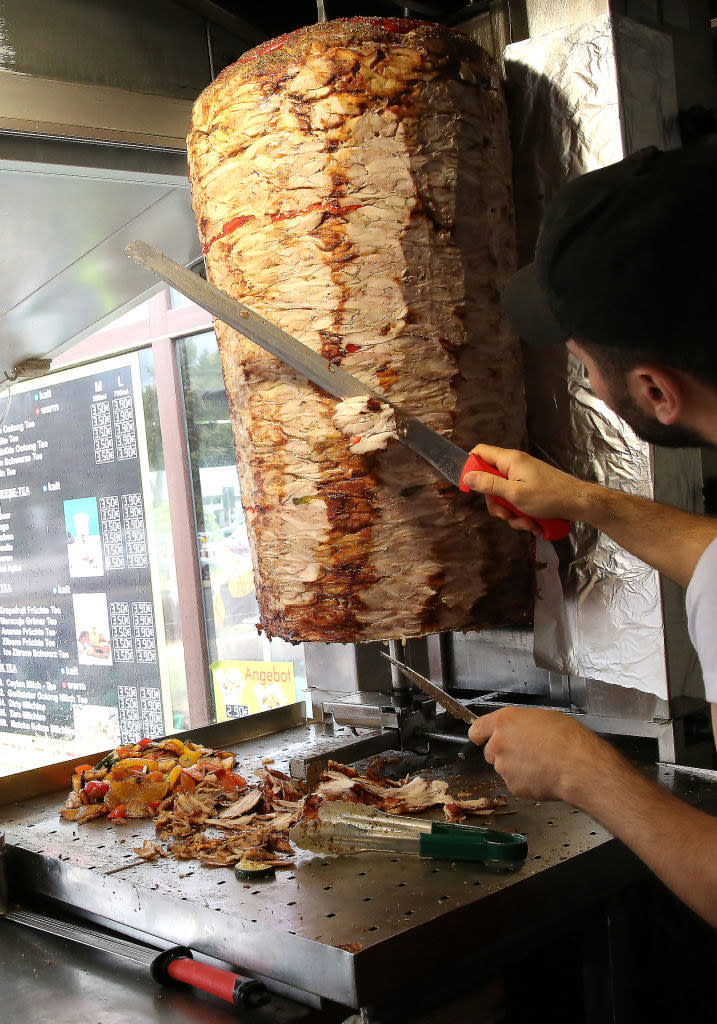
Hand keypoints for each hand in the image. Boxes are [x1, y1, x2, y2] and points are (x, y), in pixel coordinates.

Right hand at [462, 444, 590, 531]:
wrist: (578, 503)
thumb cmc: (548, 496)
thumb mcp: (514, 493)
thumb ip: (489, 485)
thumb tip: (466, 476)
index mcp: (509, 460)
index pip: (480, 452)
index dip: (470, 467)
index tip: (471, 487)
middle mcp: (514, 466)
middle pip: (490, 480)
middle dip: (496, 503)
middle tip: (505, 514)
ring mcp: (523, 478)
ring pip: (503, 496)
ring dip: (510, 513)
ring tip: (525, 522)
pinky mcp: (530, 489)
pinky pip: (516, 501)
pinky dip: (521, 514)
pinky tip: (532, 523)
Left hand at [468, 707, 612, 802]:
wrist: (578, 766)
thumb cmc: (568, 739)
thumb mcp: (543, 717)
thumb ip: (521, 724)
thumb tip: (520, 729)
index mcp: (504, 722)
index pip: (477, 729)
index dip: (481, 735)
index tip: (481, 737)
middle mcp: (498, 744)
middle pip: (490, 751)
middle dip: (504, 752)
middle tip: (526, 751)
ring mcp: (504, 767)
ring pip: (504, 768)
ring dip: (516, 768)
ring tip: (540, 764)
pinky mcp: (513, 786)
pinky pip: (516, 783)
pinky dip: (526, 782)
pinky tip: (543, 776)